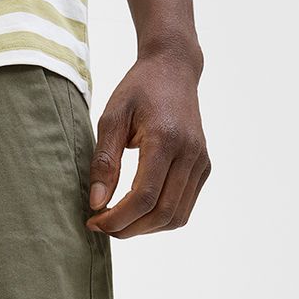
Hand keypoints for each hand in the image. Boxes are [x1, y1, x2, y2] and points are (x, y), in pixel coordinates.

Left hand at [86, 52, 210, 238]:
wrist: (174, 69)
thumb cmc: (139, 90)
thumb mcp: (112, 118)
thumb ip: (104, 161)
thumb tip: (97, 203)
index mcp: (166, 139)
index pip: (144, 197)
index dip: (117, 218)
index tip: (94, 221)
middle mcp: (190, 153)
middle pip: (162, 213)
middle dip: (129, 228)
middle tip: (103, 226)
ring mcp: (201, 161)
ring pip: (176, 217)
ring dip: (145, 228)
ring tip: (119, 221)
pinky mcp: (204, 167)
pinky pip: (184, 207)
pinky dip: (160, 218)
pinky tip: (138, 211)